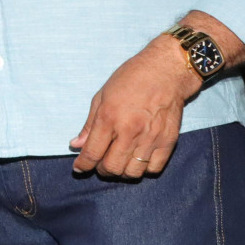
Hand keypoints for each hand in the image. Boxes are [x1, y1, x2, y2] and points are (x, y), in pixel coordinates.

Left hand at [70, 37, 200, 178]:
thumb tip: (76, 145)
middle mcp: (129, 131)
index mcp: (109, 118)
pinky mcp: (168, 141)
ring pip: (133, 173)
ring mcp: (151, 138)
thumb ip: (89, 125)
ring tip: (119, 161)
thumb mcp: (101, 96)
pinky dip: (143, 170)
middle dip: (102, 170)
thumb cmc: (130, 79)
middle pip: (112, 167)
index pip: (92, 153)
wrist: (165, 72)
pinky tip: (137, 160)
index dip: (83, 165)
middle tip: (100, 163)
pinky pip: (154, 169)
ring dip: (122, 172)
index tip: (79, 168)